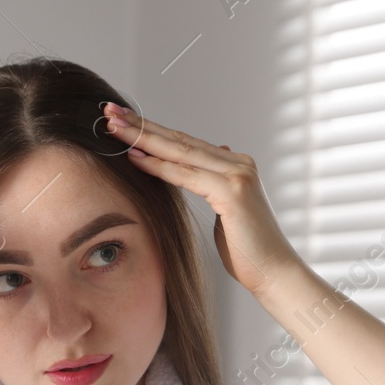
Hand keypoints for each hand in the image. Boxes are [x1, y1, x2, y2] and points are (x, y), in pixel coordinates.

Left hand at [103, 103, 299, 295]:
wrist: (275, 273)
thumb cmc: (247, 251)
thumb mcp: (226, 211)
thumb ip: (216, 185)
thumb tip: (209, 162)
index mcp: (235, 165)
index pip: (186, 143)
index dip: (152, 130)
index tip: (123, 120)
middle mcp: (238, 163)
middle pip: (180, 140)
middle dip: (141, 125)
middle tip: (110, 110)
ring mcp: (238, 175)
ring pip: (180, 152)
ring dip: (142, 138)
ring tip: (113, 126)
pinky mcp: (233, 192)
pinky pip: (186, 175)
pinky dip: (158, 166)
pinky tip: (134, 157)